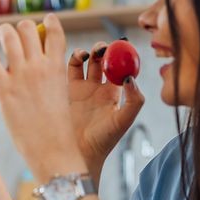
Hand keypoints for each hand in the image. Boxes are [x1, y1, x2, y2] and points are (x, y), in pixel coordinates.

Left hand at [0, 15, 87, 182]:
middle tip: (20, 35)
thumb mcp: (63, 93)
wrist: (53, 151)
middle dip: (23, 29)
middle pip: (27, 28)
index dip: (49, 22)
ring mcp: (19, 76)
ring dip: (4, 33)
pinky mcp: (2, 89)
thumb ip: (52, 74)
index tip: (45, 21)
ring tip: (4, 36)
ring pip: (7, 36)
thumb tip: (42, 61)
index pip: (54, 31)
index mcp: (58, 67)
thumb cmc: (60, 127)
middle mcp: (39, 67)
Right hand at [68, 42, 143, 183]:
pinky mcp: (64, 90)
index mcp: (113, 93)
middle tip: (103, 48)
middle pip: (101, 61)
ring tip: (87, 54)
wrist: (78, 153)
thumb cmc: (104, 141)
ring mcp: (80, 88)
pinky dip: (71, 59)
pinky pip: (67, 69)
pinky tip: (75, 58)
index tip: (121, 47)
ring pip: (83, 62)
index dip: (121, 56)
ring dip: (86, 52)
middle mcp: (97, 88)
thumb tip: (131, 78)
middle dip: (103, 50)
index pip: (119, 68)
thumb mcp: (123, 121)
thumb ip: (134, 101)